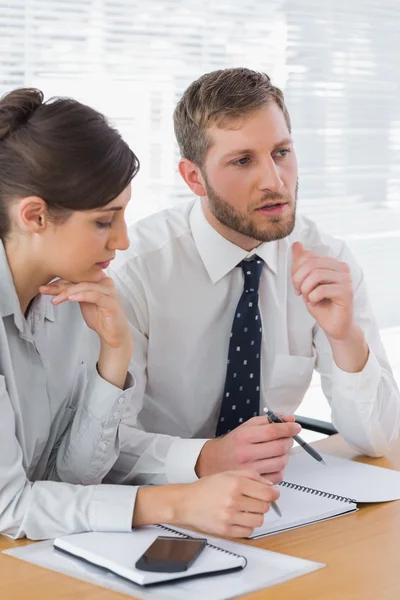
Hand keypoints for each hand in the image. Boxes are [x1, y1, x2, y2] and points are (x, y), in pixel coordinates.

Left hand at [40, 276, 130, 349]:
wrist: (113, 333)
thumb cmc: (99, 316)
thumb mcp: (82, 301)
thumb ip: (73, 291)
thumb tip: (52, 285)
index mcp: (98, 279)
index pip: (76, 275)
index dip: (59, 280)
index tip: (44, 286)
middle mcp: (105, 282)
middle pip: (79, 279)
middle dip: (60, 286)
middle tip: (45, 290)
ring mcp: (109, 292)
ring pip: (85, 286)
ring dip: (68, 293)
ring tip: (56, 299)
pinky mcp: (111, 302)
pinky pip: (95, 295)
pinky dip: (82, 296)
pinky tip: (71, 299)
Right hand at [133, 471, 279, 537]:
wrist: (186, 502)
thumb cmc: (206, 487)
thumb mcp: (228, 473)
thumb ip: (251, 476)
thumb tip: (270, 485)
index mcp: (235, 483)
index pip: (266, 493)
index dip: (274, 494)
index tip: (273, 494)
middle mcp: (233, 500)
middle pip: (264, 507)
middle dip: (263, 503)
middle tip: (255, 500)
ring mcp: (229, 517)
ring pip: (259, 521)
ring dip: (256, 515)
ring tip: (247, 510)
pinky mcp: (226, 530)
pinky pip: (248, 532)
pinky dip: (248, 526)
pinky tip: (240, 518)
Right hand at [195, 415, 300, 483]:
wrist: (213, 463)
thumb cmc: (231, 445)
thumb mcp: (245, 427)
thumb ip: (268, 421)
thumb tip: (289, 419)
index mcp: (244, 437)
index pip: (273, 431)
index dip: (288, 428)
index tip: (295, 427)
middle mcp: (246, 454)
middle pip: (280, 447)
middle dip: (288, 441)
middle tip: (287, 438)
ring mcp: (250, 470)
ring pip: (281, 462)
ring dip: (286, 455)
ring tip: (280, 451)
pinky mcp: (254, 483)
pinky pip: (277, 477)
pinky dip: (280, 469)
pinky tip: (273, 463)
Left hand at [291, 242, 353, 340]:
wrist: (334, 325)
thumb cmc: (322, 304)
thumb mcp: (306, 282)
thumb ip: (302, 263)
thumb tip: (297, 244)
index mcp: (332, 263)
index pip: (308, 256)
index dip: (295, 269)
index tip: (296, 284)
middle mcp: (341, 268)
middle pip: (311, 264)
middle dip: (298, 279)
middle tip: (298, 292)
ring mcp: (346, 279)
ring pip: (316, 275)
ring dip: (305, 289)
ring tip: (308, 297)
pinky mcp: (346, 292)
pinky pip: (322, 289)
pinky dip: (313, 297)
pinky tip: (315, 302)